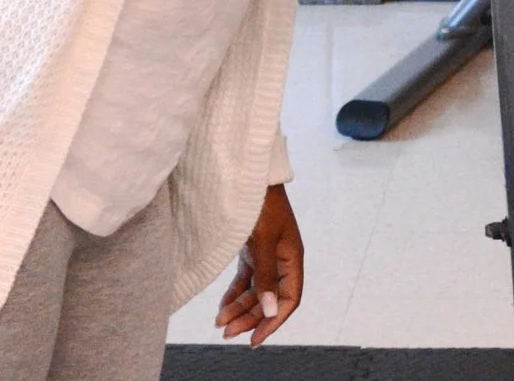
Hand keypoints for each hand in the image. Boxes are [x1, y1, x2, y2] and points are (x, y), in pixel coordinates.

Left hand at [215, 185, 301, 345]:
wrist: (250, 175)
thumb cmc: (261, 204)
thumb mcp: (263, 241)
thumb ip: (265, 276)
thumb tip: (269, 310)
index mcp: (292, 258)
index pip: (288, 299)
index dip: (273, 320)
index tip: (255, 338)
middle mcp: (282, 260)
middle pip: (269, 299)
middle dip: (250, 318)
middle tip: (228, 334)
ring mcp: (266, 255)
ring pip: (255, 291)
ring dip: (239, 308)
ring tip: (220, 324)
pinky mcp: (252, 250)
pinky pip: (246, 279)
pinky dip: (234, 294)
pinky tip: (222, 306)